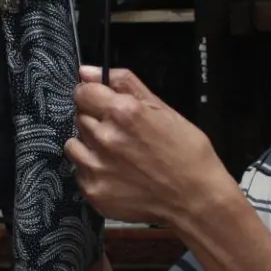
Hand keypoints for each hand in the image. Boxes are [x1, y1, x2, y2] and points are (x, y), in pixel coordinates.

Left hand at [65, 67, 226, 226]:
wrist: (196, 199)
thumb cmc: (187, 152)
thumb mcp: (163, 109)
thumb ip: (124, 84)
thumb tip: (88, 71)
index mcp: (123, 113)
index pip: (83, 92)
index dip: (93, 95)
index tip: (102, 102)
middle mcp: (105, 138)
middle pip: (80, 116)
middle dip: (96, 119)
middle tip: (122, 132)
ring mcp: (97, 168)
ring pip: (74, 144)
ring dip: (89, 145)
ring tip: (117, 154)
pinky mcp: (94, 191)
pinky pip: (80, 171)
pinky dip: (93, 170)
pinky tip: (117, 173)